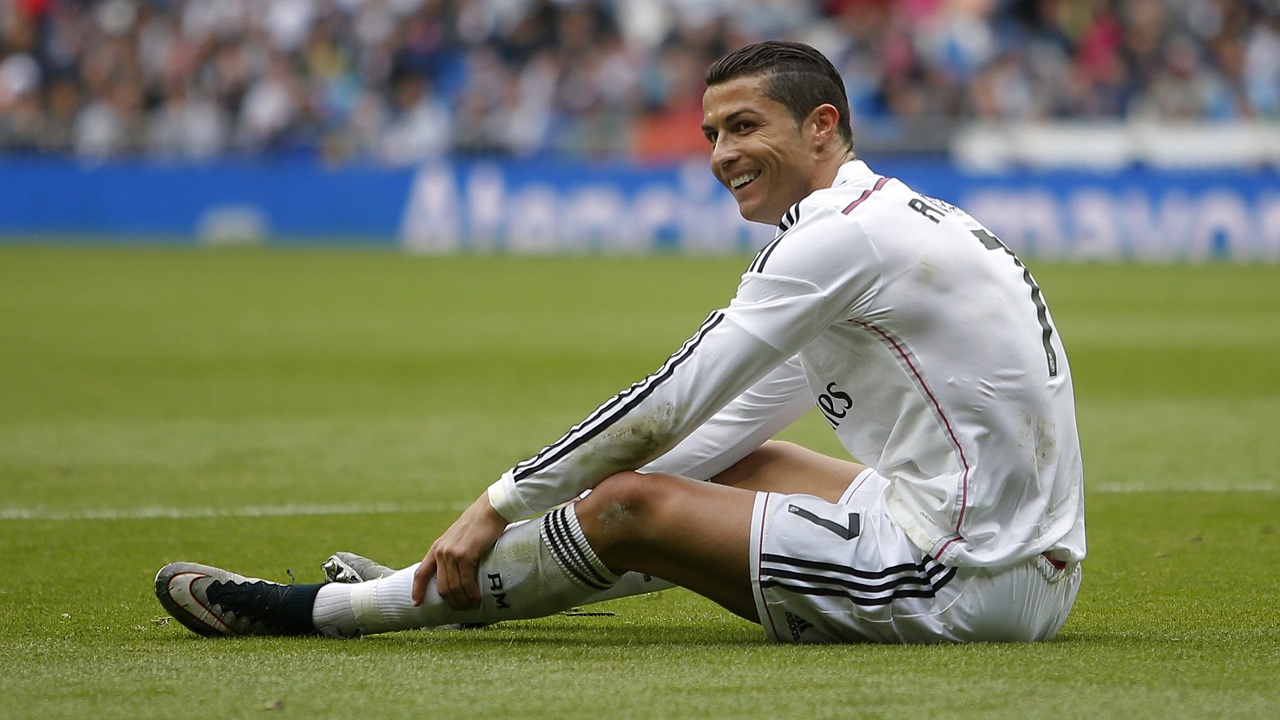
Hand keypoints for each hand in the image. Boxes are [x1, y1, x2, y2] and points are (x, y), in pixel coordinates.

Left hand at [412, 493, 508, 608]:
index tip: (416, 604)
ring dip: (463, 600)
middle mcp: (441, 552)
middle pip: (441, 587)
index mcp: (436, 548)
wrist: (489, 510)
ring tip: (472, 605)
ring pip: (453, 587)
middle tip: (463, 608)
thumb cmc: (478, 525)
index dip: (417, 590)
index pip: (420, 572)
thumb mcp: (457, 538)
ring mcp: (452, 554)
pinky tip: (477, 598)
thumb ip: (452, 553)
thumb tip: (457, 573)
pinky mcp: (465, 555)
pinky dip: (471, 593)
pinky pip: (466, 582)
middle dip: (452, 602)